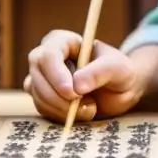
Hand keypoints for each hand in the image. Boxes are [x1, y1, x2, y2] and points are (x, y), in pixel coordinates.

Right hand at [23, 29, 143, 122]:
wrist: (118, 91)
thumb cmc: (119, 73)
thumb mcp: (119, 69)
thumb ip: (100, 72)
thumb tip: (77, 85)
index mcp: (64, 41)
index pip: (49, 54)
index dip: (57, 74)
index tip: (73, 93)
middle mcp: (47, 57)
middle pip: (37, 76)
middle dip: (59, 97)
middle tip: (87, 106)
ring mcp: (42, 77)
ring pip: (38, 95)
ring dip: (63, 109)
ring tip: (91, 107)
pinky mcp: (42, 96)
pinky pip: (42, 108)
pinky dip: (61, 115)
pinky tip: (81, 112)